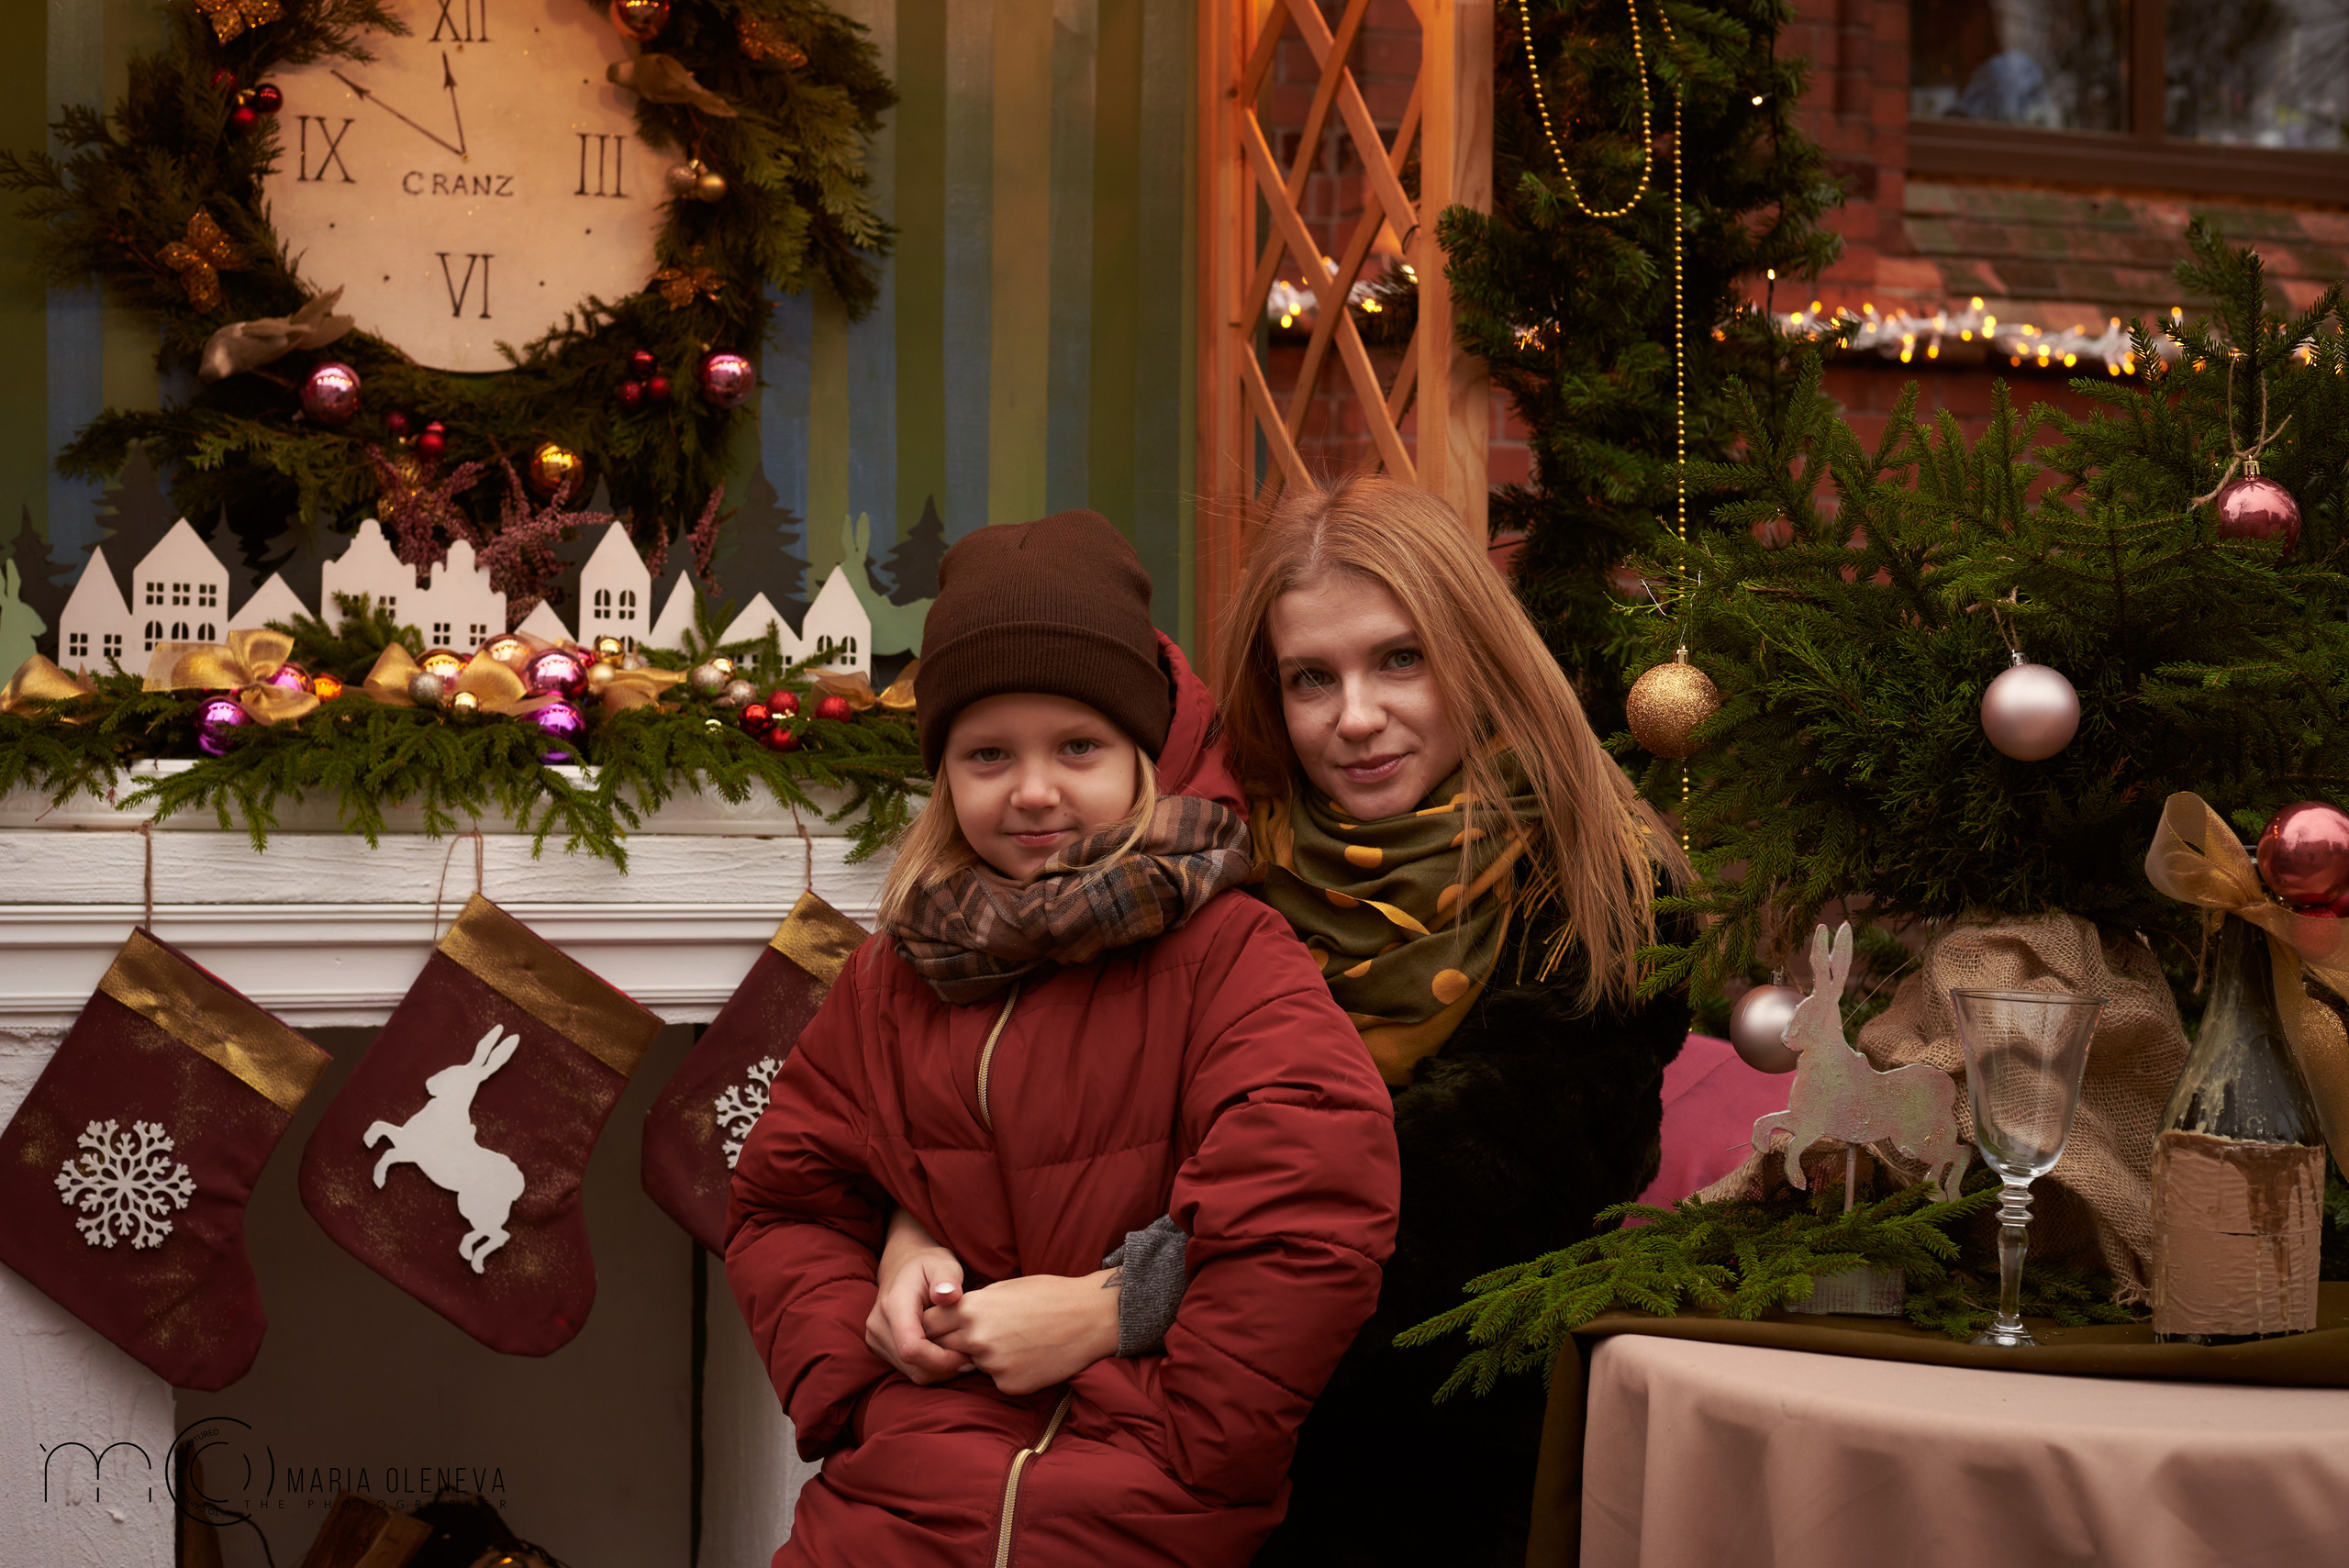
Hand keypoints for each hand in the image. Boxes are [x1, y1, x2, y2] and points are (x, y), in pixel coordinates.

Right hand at [864, 1207, 975, 1383]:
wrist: (902, 1264)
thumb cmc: (928, 1264)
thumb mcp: (943, 1264)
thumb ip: (947, 1279)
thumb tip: (948, 1295)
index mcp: (894, 1305)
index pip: (912, 1349)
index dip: (941, 1360)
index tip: (967, 1356)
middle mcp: (879, 1324)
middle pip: (913, 1366)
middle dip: (945, 1368)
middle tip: (971, 1357)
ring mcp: (875, 1337)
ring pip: (912, 1372)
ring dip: (939, 1370)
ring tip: (960, 1353)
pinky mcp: (879, 1346)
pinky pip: (908, 1370)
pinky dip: (930, 1367)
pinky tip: (946, 1352)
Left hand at [921, 1269, 1122, 1395]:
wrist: (1089, 1318)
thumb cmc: (1049, 1296)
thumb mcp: (1004, 1287)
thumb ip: (973, 1304)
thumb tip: (951, 1315)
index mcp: (970, 1308)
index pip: (927, 1323)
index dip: (932, 1325)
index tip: (941, 1326)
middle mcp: (976, 1338)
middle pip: (940, 1348)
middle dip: (949, 1344)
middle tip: (971, 1338)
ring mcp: (992, 1365)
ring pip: (970, 1364)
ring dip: (980, 1358)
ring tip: (1012, 1342)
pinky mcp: (1009, 1385)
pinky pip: (996, 1379)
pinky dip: (1006, 1371)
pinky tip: (1028, 1357)